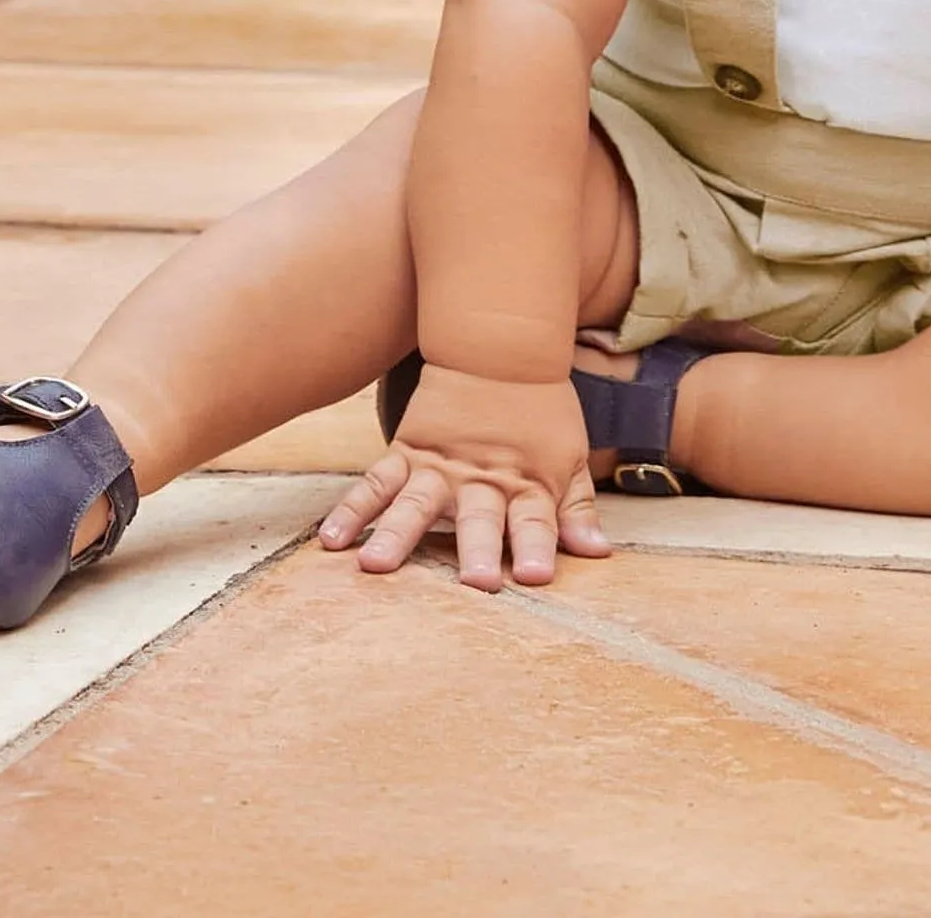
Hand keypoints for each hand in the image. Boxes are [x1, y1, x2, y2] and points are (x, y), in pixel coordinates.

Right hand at [317, 364, 607, 590]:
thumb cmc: (541, 410)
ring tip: (374, 566)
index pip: (536, 521)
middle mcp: (482, 479)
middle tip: (474, 582)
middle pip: (480, 518)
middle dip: (477, 549)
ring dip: (397, 535)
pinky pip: (377, 483)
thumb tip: (598, 553)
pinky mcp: (408, 451)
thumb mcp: (570, 455)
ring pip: (416, 504)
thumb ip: (577, 507)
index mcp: (528, 482)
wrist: (501, 348)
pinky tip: (332, 540)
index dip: (536, 547)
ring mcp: (440, 467)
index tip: (534, 577)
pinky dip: (353, 510)